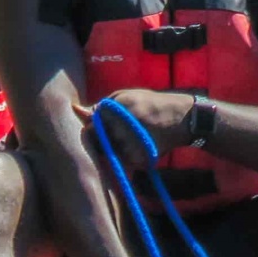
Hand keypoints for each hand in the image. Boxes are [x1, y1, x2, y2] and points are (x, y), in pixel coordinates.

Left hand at [76, 89, 192, 170]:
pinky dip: (130, 155)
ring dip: (119, 148)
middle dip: (108, 139)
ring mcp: (127, 145)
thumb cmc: (150, 104)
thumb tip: (76, 110)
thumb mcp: (125, 96)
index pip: (91, 127)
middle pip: (100, 142)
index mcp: (111, 110)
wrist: (181, 118)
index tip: (110, 127)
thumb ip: (101, 105)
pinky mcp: (136, 159)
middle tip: (127, 132)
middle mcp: (116, 128)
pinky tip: (143, 144)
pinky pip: (125, 160)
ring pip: (112, 152)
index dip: (98, 129)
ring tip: (137, 136)